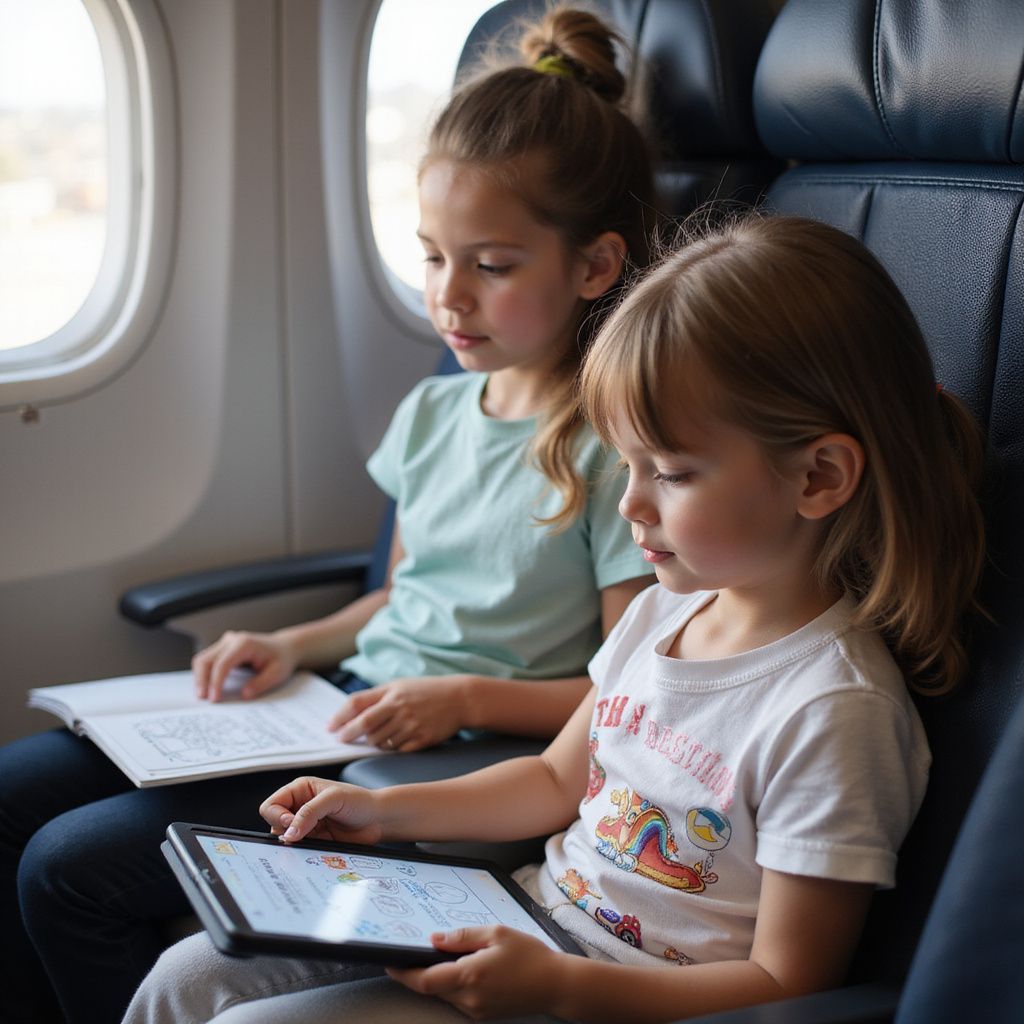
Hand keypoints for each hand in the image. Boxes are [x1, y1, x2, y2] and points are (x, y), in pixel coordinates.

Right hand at [192, 630, 297, 700]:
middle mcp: (232, 640)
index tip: (214, 698)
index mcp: (245, 644)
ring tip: (203, 696)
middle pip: (206, 660)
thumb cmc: (281, 659)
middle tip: (203, 699)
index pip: (222, 664)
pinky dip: (204, 675)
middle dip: (202, 680)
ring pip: (203, 659)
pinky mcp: (223, 648)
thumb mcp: (277, 673)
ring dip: (200, 678)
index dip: (216, 682)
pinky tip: (207, 688)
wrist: (284, 647)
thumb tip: (244, 694)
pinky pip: (208, 661)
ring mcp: (226, 642)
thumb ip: (260, 684)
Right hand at [260, 776, 383, 844]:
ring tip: (314, 839)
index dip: (277, 816)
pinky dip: (304, 852)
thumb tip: (288, 833)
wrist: (378, 820)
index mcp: (300, 790)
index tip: (291, 823)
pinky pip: (299, 851)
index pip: (272, 805)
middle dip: (284, 831)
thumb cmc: (360, 801)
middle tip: (302, 834)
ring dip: (294, 844)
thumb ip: (309, 813)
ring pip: (285, 840)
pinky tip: (318, 847)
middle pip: (274, 824)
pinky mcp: (314, 842)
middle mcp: (299, 807)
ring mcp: (306, 826)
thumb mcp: (333, 799)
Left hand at [328, 676, 467, 751]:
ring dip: (372, 742)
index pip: (358, 704)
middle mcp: (400, 707)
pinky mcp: (423, 739)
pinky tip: (393, 742)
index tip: (330, 728)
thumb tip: (350, 714)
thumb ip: (376, 697)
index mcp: (392, 692)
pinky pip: (398, 750)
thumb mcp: (400, 686)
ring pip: (380, 741)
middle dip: (349, 735)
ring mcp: (412, 724)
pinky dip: (391, 748)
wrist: (460, 698)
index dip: (340, 717)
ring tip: (373, 739)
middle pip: (365, 725)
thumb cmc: (426, 691)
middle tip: (342, 740)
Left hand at [388, 926, 563, 1019]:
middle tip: (409, 954)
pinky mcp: (483, 1015)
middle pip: (431, 988)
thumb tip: (435, 939)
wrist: (555, 985)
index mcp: (470, 975)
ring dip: (436, 979)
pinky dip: (451, 985)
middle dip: (417, 973)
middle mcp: (469, 998)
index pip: (425, 980)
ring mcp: (476, 1010)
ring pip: (444, 995)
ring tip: (437, 958)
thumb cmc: (529, 955)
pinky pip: (458, 1000)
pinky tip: (460, 970)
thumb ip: (463, 936)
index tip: (390, 962)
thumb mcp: (496, 933)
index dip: (403, 973)